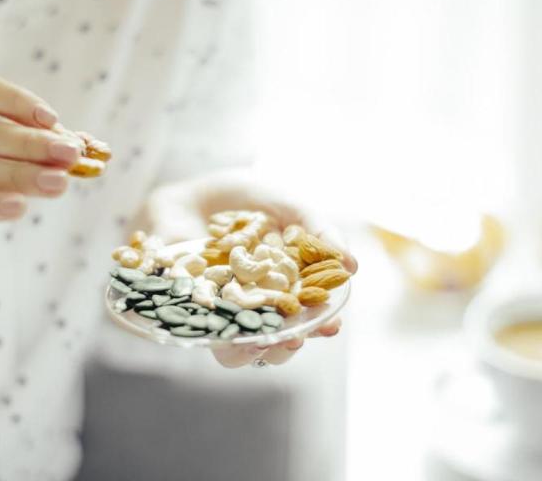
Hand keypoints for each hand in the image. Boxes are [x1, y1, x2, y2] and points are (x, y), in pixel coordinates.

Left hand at [137, 170, 355, 367]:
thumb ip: (317, 232)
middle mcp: (255, 307)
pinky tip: (219, 327)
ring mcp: (221, 310)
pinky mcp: (188, 308)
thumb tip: (353, 264)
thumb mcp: (289, 207)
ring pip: (236, 348)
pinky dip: (209, 333)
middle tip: (293, 338)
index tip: (330, 325)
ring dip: (249, 350)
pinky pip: (198, 329)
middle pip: (274, 342)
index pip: (307, 317)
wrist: (195, 191)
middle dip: (286, 345)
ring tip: (258, 341)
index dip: (320, 325)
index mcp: (286, 289)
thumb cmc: (249, 200)